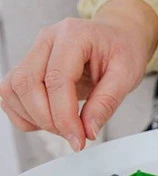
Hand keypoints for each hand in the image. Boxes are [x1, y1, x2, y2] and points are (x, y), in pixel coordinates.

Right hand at [0, 0, 157, 150]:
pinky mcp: (29, 67)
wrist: (119, 37)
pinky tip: (49, 121)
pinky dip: (25, 114)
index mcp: (73, 36)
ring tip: (65, 127)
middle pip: (27, 84)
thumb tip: (89, 130)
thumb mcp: (127, 76)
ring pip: (13, 89)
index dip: (64, 116)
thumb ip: (107, 103)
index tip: (79, 138)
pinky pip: (12, 93)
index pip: (57, 80)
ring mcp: (35, 52)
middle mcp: (47, 40)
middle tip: (75, 135)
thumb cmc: (123, 50)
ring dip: (35, 117)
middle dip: (48, 119)